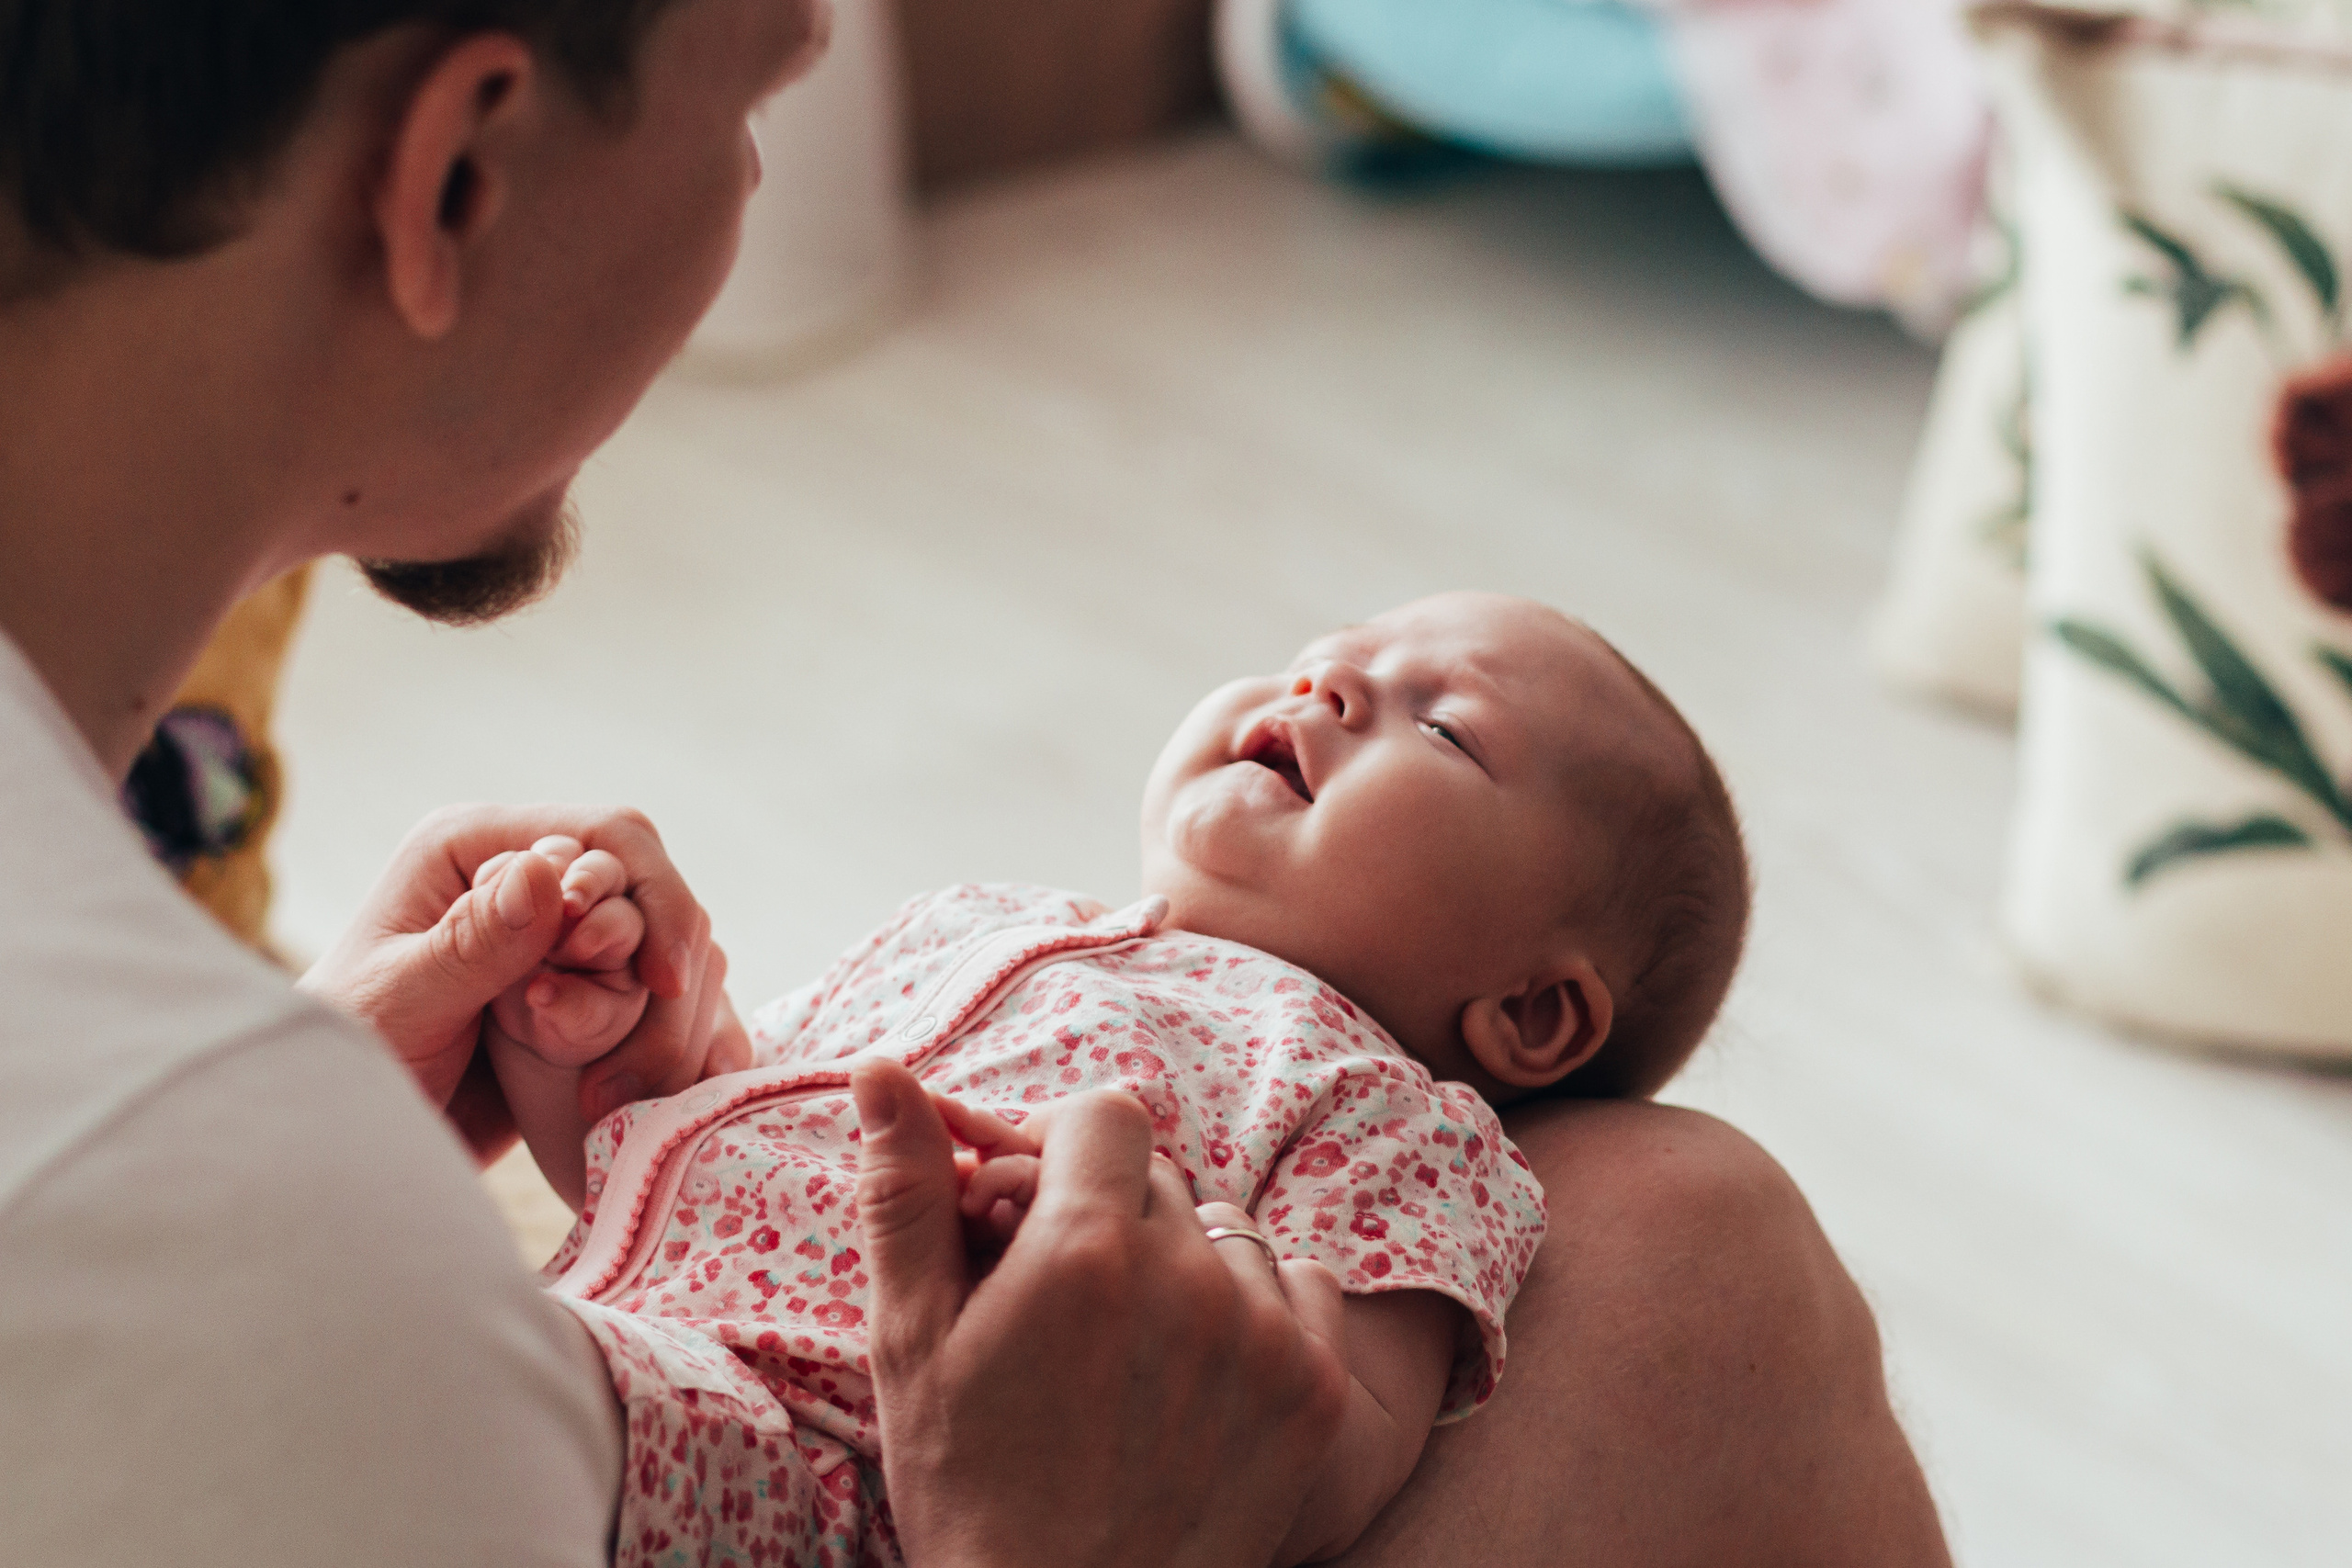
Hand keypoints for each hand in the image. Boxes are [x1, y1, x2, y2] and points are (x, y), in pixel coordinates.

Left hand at [298, 804, 750, 1159]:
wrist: (342, 1149)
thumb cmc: (346, 1066)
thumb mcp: (400, 1005)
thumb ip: (471, 943)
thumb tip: (548, 872)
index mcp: (473, 849)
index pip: (606, 836)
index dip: (652, 899)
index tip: (660, 980)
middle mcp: (527, 883)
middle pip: (651, 894)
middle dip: (664, 971)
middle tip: (626, 1060)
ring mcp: (561, 944)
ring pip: (667, 953)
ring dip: (669, 1021)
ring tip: (620, 1092)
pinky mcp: (585, 1001)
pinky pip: (662, 1005)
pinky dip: (681, 1042)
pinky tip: (680, 1089)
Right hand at [853, 1060, 1349, 1567]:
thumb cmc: (969, 1488)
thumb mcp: (911, 1342)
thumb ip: (907, 1194)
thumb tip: (879, 1069)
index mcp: (1086, 1253)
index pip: (1106, 1113)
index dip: (1061, 1148)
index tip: (1030, 1208)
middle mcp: (1191, 1281)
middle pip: (1160, 1177)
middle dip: (1107, 1214)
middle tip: (1060, 1300)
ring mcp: (1266, 1337)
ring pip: (1226, 1233)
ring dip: (1182, 1266)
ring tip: (1126, 1352)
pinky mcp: (1315, 1392)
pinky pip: (1298, 1289)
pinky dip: (1255, 1314)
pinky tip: (1194, 1379)